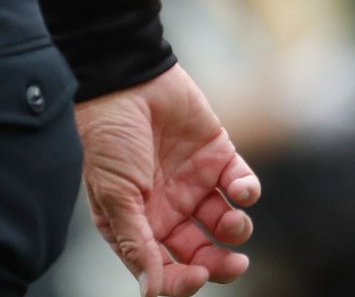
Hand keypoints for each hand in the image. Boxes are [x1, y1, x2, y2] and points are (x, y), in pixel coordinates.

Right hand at [75, 63, 259, 294]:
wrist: (125, 78)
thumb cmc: (107, 136)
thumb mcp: (113, 193)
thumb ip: (135, 242)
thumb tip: (151, 291)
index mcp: (136, 219)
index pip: (164, 265)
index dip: (181, 279)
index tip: (194, 276)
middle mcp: (166, 206)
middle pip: (201, 252)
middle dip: (218, 264)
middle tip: (230, 263)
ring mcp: (193, 181)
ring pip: (226, 226)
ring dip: (235, 230)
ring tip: (231, 219)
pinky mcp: (218, 156)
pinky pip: (242, 186)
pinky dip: (247, 192)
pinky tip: (238, 187)